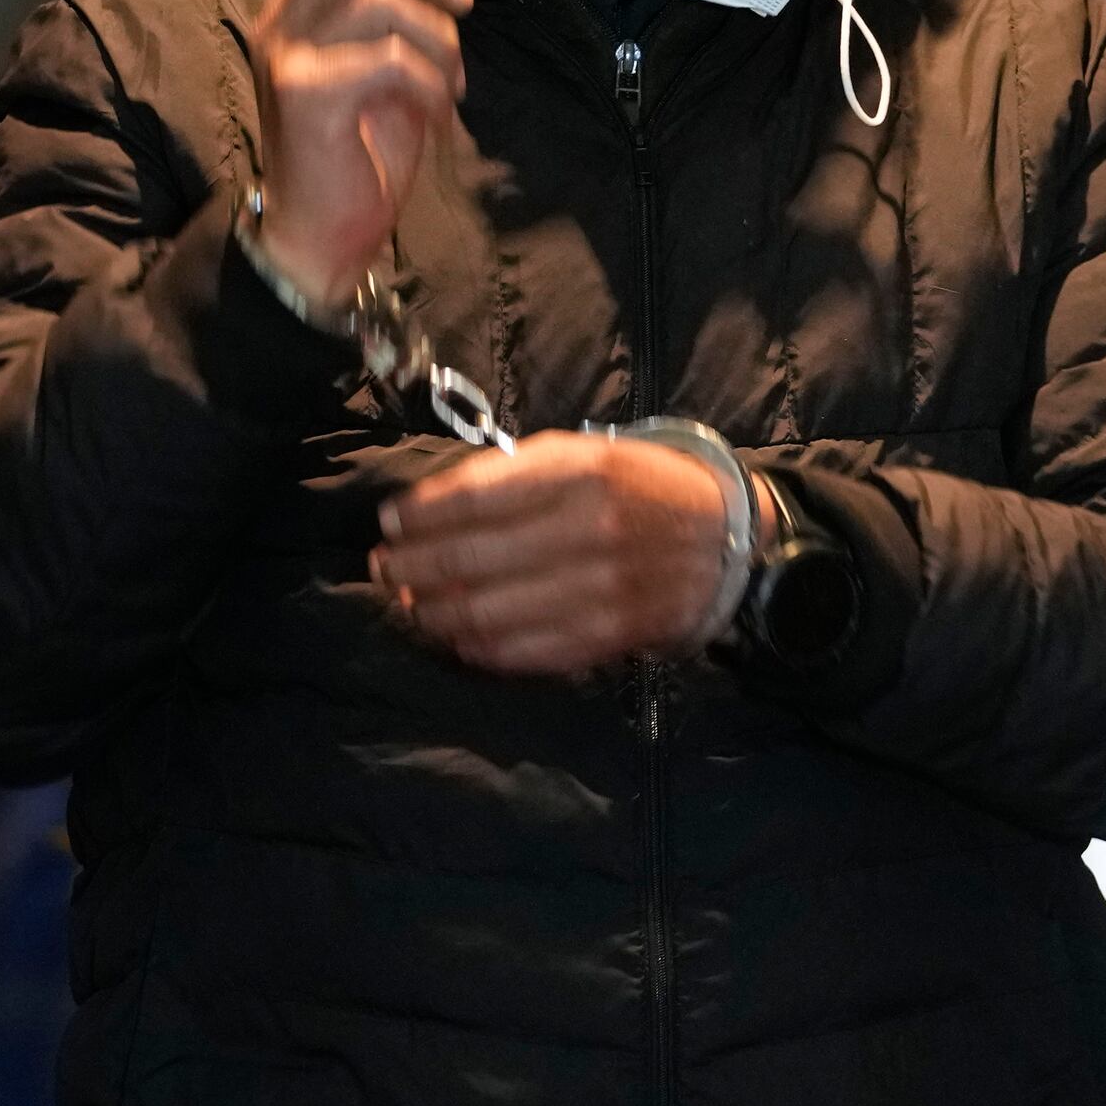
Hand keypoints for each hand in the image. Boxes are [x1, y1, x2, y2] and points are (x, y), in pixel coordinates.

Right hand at [246, 0, 468, 292]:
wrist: (322, 235)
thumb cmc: (359, 152)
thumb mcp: (385, 67)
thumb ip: (398, 14)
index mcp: (295, 9)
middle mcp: (280, 23)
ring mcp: (288, 58)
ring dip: (438, 33)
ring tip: (452, 75)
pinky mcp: (307, 98)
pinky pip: (388, 58)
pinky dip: (430, 76)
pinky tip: (439, 106)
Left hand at [378, 431, 738, 675]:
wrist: (722, 537)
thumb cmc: (635, 485)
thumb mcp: (577, 454)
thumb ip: (504, 476)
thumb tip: (423, 511)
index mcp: (578, 473)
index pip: (471, 500)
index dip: (417, 517)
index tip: (388, 524)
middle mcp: (588, 530)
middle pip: (468, 560)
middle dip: (410, 569)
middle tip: (383, 570)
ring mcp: (598, 590)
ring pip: (485, 612)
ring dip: (432, 613)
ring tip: (410, 605)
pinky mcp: (606, 637)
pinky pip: (521, 651)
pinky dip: (475, 647)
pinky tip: (455, 634)